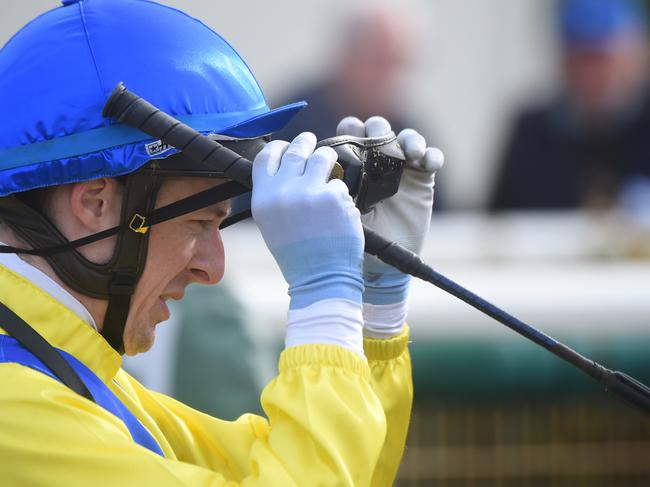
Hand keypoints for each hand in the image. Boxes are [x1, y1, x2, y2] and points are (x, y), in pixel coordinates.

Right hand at [252, 132, 364, 310]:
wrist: (321, 278)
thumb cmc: (298, 255)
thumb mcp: (272, 223)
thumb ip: (276, 194)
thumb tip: (289, 167)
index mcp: (263, 198)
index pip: (266, 157)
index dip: (278, 147)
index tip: (286, 146)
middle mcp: (283, 191)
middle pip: (296, 151)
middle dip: (305, 142)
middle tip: (311, 142)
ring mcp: (310, 192)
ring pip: (322, 158)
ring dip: (328, 160)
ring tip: (330, 168)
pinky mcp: (334, 197)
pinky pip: (340, 184)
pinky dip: (340, 195)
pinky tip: (338, 213)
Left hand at [337, 116, 443, 336]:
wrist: (365, 268)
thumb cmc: (336, 239)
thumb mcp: (322, 209)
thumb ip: (319, 184)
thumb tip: (307, 159)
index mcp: (346, 162)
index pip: (349, 131)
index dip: (350, 129)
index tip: (351, 140)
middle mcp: (371, 161)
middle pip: (376, 128)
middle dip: (377, 129)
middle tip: (378, 142)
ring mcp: (397, 169)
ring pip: (405, 137)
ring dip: (409, 138)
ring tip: (411, 152)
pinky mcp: (420, 180)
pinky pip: (430, 157)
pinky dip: (432, 154)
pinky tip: (429, 162)